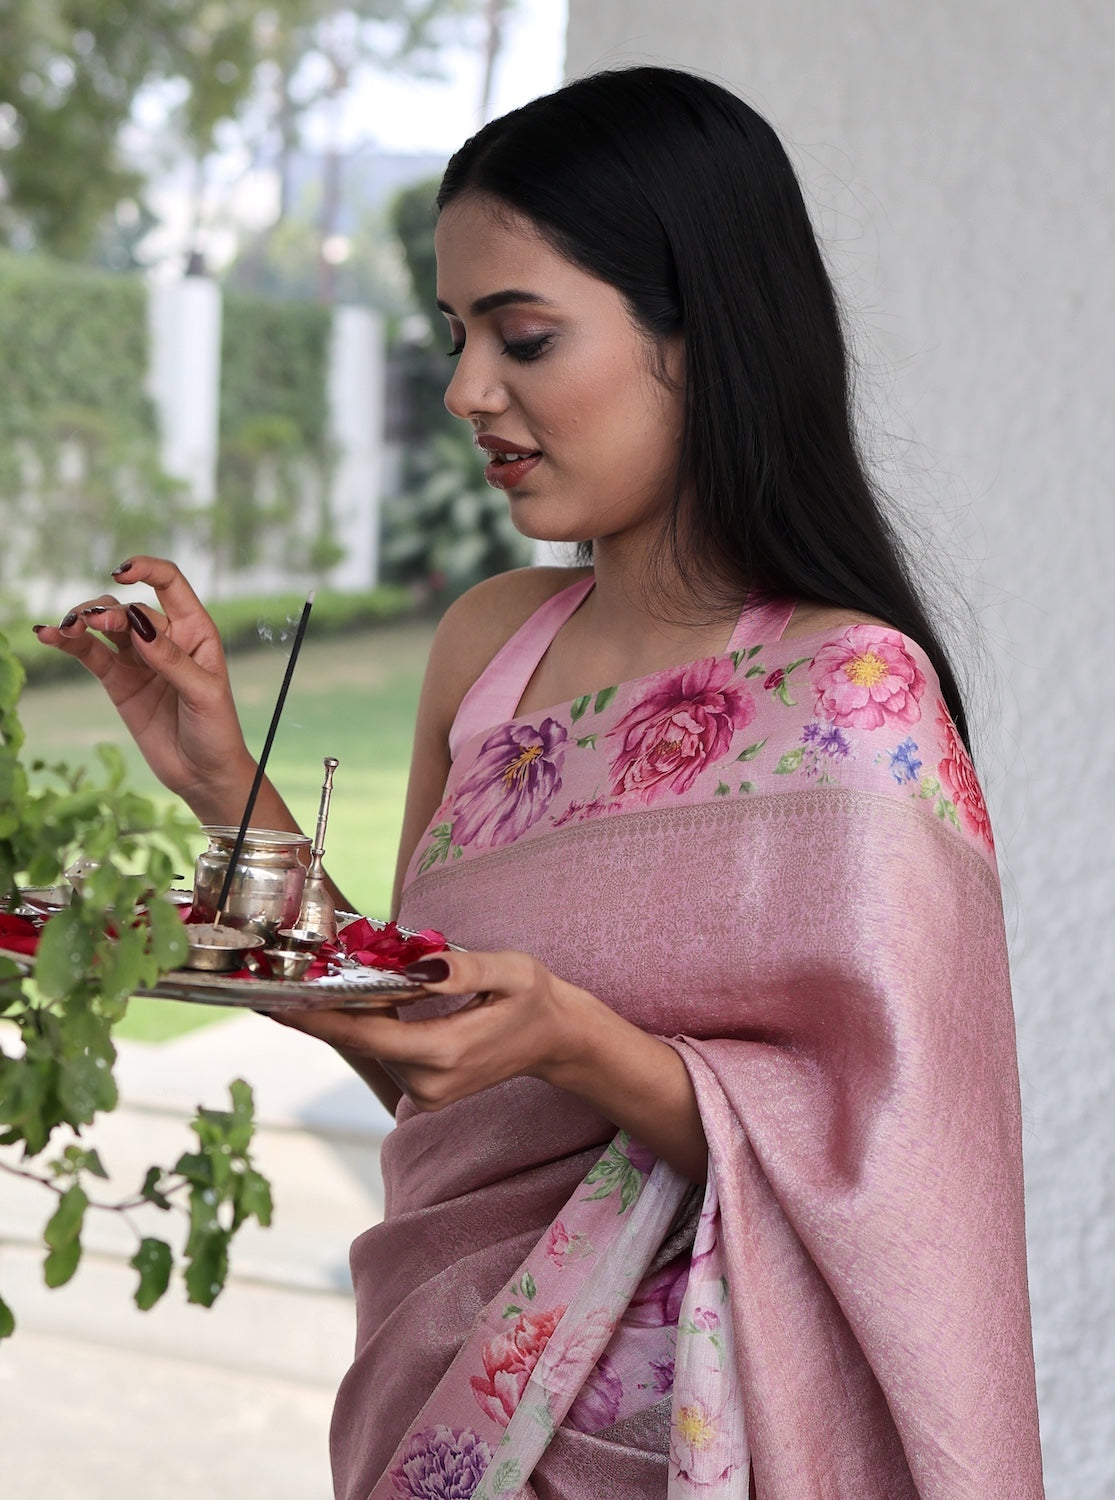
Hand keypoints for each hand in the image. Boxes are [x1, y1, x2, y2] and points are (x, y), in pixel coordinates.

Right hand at [33, 557, 255, 818]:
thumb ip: (171, 659)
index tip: (121, 573)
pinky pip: (90, 654)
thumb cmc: (216, 730)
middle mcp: (165, 638)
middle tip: (94, 624)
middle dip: (109, 612)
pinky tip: (49, 635)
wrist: (202, 774)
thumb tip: (139, 623)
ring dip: (84, 620)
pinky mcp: (118, 680)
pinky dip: (69, 643)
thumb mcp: (203, 693)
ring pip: (106, 626)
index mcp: (195, 631)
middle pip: (130, 608)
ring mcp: (138, 658)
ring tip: (68, 628)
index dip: (147, 570)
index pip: (170, 584)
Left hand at [274, 949, 586, 1111]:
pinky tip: (355, 995)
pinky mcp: (424, 1090)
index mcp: (445, 1052)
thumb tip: (418, 967)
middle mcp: (428, 1083)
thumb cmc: (536, 999)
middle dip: (322, 1006)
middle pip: (358, 1039)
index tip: (271, 1001)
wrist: (557, 1040)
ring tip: (321, 975)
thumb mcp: (512, 971)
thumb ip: (465, 969)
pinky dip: (366, 1023)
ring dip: (347, 1012)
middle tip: (284, 971)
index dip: (314, 1018)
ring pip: (369, 1045)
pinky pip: (383, 1049)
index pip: (363, 1035)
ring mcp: (425, 1092)